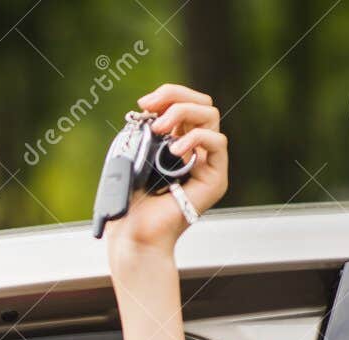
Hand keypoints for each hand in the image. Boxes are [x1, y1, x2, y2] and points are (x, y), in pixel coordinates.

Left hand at [104, 83, 227, 255]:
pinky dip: (196, 137)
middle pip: (202, 103)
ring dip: (183, 113)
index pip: (185, 104)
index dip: (167, 95)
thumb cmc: (130, 203)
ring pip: (211, 116)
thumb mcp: (133, 157)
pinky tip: (175, 150)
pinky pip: (218, 142)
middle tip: (152, 112)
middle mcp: (195, 151)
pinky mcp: (216, 179)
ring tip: (160, 128)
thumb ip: (145, 132)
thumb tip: (153, 111)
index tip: (144, 103)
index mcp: (176, 143)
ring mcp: (207, 164)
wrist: (135, 234)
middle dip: (175, 98)